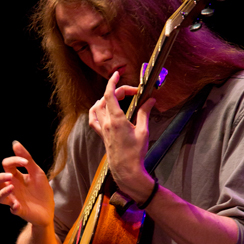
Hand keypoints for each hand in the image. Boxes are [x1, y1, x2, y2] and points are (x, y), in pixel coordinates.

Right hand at [0, 141, 54, 226]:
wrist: (49, 209)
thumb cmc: (41, 190)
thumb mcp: (37, 172)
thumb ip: (27, 158)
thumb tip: (15, 143)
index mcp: (15, 177)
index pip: (6, 165)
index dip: (14, 161)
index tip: (26, 162)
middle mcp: (11, 188)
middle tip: (10, 176)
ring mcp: (14, 199)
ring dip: (3, 192)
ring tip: (12, 188)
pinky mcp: (19, 210)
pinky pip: (11, 210)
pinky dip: (13, 207)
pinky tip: (18, 204)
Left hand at [89, 71, 155, 198]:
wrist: (126, 170)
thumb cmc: (135, 153)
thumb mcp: (144, 131)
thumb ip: (145, 113)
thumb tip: (151, 100)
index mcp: (116, 120)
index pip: (110, 94)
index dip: (113, 81)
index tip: (118, 74)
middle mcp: (106, 123)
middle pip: (106, 99)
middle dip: (119, 90)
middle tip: (134, 93)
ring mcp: (102, 129)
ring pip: (96, 107)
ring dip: (105, 99)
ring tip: (117, 97)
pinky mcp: (102, 135)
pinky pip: (93, 120)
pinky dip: (96, 111)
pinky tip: (102, 109)